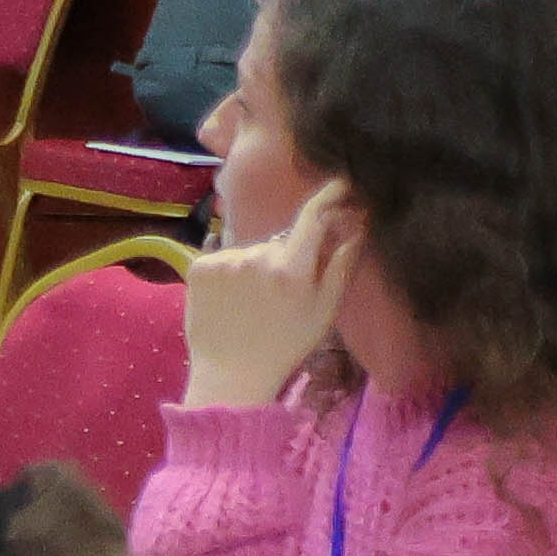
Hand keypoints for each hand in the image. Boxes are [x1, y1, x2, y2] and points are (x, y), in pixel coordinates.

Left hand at [187, 188, 364, 408]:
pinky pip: (222, 258)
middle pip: (280, 241)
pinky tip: (231, 300)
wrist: (232, 374)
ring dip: (256, 266)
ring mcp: (223, 260)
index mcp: (291, 267)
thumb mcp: (324, 308)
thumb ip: (341, 263)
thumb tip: (359, 224)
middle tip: (281, 294)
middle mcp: (256, 256)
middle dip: (287, 256)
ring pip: (250, 251)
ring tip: (253, 303)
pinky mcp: (197, 267)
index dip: (328, 195)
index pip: (313, 216)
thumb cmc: (286, 344)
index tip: (340, 181)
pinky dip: (229, 273)